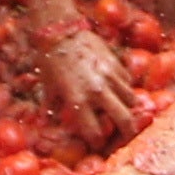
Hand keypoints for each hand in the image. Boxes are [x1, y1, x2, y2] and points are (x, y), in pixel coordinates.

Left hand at [33, 5, 140, 145]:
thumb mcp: (47, 88)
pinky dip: (125, 88)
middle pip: (124, 120)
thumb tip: (44, 125)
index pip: (95, 132)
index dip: (97, 142)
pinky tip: (118, 88)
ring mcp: (109, 76)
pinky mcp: (116, 63)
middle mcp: (97, 91)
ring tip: (123, 109)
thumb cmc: (49, 61)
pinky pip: (127, 81)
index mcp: (78, 101)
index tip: (98, 143)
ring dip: (128, 107)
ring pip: (131, 99)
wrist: (59, 31)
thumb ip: (50, 109)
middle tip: (127, 136)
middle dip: (128, 132)